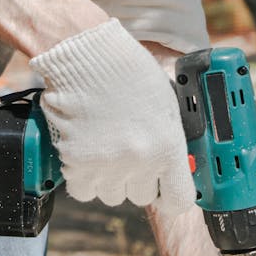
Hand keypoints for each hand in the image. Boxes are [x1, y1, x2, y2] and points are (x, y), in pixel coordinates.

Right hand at [30, 18, 195, 212]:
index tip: (165, 190)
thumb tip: (173, 166)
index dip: (172, 197)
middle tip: (129, 153)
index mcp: (168, 146)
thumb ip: (170, 140)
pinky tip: (87, 153)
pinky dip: (84, 178)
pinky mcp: (77, 163)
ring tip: (106, 147)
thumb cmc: (128, 71)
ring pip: (111, 195)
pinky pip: (83, 191)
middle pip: (141, 196)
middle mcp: (140, 161)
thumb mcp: (165, 103)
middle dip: (137, 179)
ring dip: (110, 179)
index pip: (178, 199)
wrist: (87, 55)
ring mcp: (107, 165)